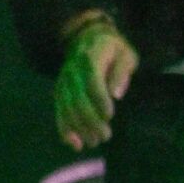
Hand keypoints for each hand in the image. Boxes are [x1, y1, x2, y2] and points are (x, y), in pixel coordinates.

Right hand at [54, 20, 137, 151]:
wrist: (86, 38)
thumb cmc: (113, 49)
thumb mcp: (125, 54)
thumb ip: (121, 72)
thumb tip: (117, 94)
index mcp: (90, 58)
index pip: (92, 81)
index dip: (99, 99)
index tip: (109, 116)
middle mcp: (72, 70)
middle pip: (77, 98)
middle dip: (90, 120)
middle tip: (105, 136)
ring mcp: (63, 81)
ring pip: (67, 108)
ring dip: (79, 128)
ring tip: (94, 142)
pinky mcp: (59, 91)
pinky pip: (59, 111)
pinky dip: (65, 129)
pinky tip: (75, 144)